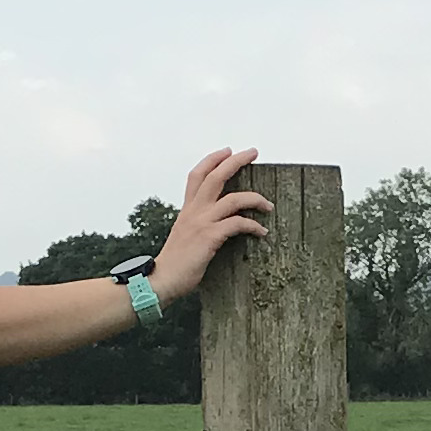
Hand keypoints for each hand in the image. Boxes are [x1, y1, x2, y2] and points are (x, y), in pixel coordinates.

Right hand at [150, 151, 274, 303]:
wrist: (162, 279)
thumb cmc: (175, 263)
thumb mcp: (183, 235)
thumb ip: (195, 224)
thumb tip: (212, 223)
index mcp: (187, 209)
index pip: (197, 175)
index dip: (212, 160)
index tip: (227, 151)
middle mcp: (194, 211)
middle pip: (216, 176)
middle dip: (236, 161)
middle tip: (253, 152)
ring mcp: (202, 222)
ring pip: (233, 198)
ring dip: (255, 199)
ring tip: (268, 205)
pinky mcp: (210, 237)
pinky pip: (237, 223)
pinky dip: (253, 225)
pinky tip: (262, 232)